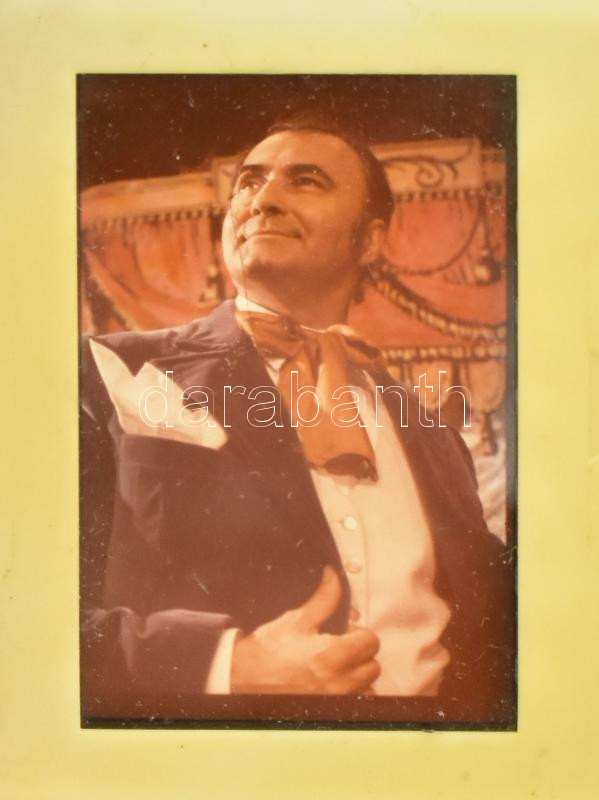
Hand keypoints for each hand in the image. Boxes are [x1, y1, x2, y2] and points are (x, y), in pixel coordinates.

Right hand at [230, 566, 379, 693]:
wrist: (241, 680)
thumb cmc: (266, 652)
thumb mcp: (296, 619)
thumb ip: (323, 598)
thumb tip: (333, 577)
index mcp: (333, 655)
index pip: (370, 641)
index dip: (358, 632)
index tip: (343, 632)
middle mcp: (339, 683)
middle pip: (372, 665)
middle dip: (359, 653)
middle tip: (338, 647)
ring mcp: (335, 701)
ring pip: (367, 687)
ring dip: (357, 675)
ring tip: (335, 667)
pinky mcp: (329, 715)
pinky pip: (355, 705)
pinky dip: (350, 695)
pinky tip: (331, 684)